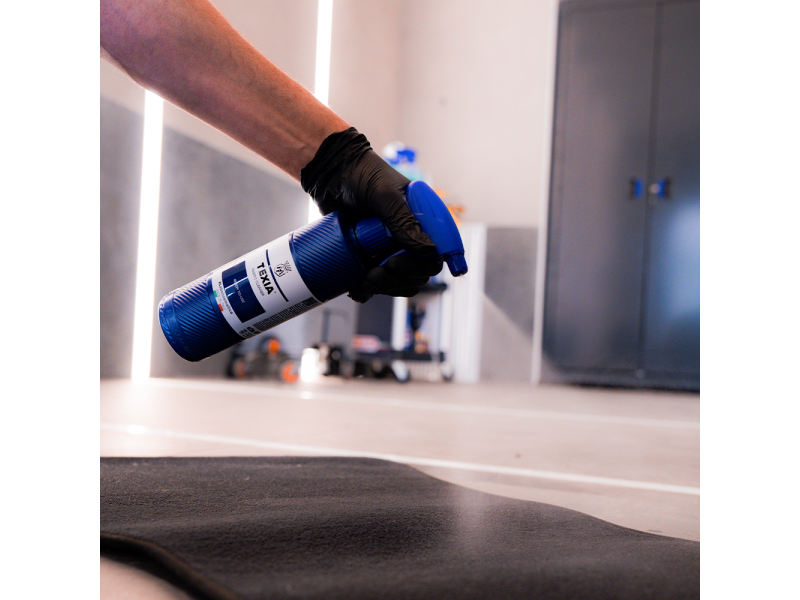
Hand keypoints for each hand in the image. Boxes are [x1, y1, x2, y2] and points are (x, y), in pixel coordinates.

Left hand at [301, 128, 442, 301]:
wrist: (329, 172)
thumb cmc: (360, 174)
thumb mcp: (384, 194)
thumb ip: (403, 220)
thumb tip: (429, 251)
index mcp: (422, 220)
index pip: (436, 253)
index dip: (423, 267)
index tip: (396, 266)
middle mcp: (409, 236)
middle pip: (417, 274)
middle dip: (398, 281)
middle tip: (375, 273)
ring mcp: (388, 248)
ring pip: (397, 282)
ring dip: (383, 288)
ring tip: (363, 281)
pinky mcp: (368, 256)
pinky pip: (375, 282)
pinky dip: (367, 291)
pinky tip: (356, 288)